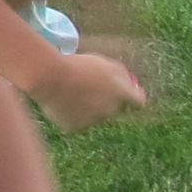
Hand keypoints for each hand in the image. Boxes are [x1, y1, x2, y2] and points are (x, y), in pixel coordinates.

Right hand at [26, 49, 147, 129]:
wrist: (51, 77)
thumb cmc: (78, 65)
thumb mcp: (104, 63)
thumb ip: (120, 75)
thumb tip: (130, 83)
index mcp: (121, 94)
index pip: (139, 102)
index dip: (134, 96)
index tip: (128, 92)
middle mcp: (111, 111)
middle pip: (115, 109)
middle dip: (108, 100)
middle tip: (92, 88)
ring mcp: (94, 121)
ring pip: (96, 116)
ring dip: (90, 108)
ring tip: (73, 92)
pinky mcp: (77, 128)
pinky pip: (79, 122)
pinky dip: (74, 115)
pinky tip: (64, 103)